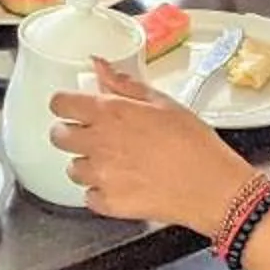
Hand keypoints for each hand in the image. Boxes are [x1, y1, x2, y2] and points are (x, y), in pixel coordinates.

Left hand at [49, 60, 256, 235]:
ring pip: (73, 168)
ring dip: (87, 163)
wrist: (211, 187)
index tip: (73, 108)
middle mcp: (98, 143)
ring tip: (115, 163)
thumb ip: (124, 83)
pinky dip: (101, 192)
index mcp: (110, 112)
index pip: (60, 103)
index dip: (66, 104)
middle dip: (71, 133)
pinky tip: (123, 184)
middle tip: (94, 136)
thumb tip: (99, 65)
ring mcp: (101, 176)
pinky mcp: (108, 203)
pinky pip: (89, 196)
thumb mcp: (162, 102)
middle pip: (59, 136)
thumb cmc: (193, 143)